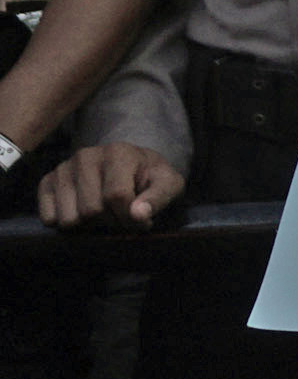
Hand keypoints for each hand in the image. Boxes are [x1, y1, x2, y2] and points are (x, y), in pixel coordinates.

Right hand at [35, 144, 184, 230]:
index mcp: (118, 153)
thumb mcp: (168, 185)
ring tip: (103, 212)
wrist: (132, 167)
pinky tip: (81, 212)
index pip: (116, 196)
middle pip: (91, 210)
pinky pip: (48, 217)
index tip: (140, 220)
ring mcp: (64, 168)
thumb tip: (138, 215)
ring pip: (70, 218)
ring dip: (88, 225)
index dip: (129, 217)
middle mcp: (86, 156)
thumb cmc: (151, 178)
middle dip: (109, 221)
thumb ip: (158, 199)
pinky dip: (65, 223)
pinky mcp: (47, 182)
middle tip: (120, 215)